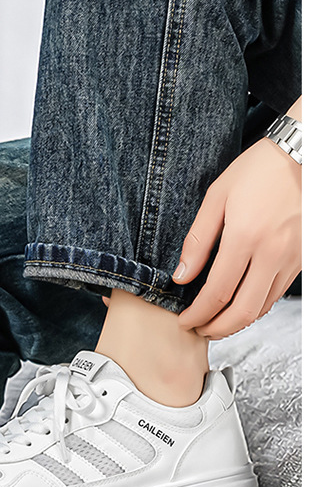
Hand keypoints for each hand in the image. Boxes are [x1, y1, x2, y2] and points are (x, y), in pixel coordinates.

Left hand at [174, 124, 301, 339]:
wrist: (304, 155)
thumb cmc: (259, 170)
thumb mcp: (218, 197)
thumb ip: (197, 240)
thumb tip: (181, 277)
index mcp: (245, 237)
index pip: (216, 293)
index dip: (198, 315)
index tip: (185, 321)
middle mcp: (272, 253)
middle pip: (242, 312)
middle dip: (217, 329)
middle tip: (200, 331)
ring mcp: (292, 258)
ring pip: (263, 307)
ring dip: (238, 322)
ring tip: (217, 322)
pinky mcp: (304, 259)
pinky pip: (277, 293)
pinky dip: (258, 306)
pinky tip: (242, 303)